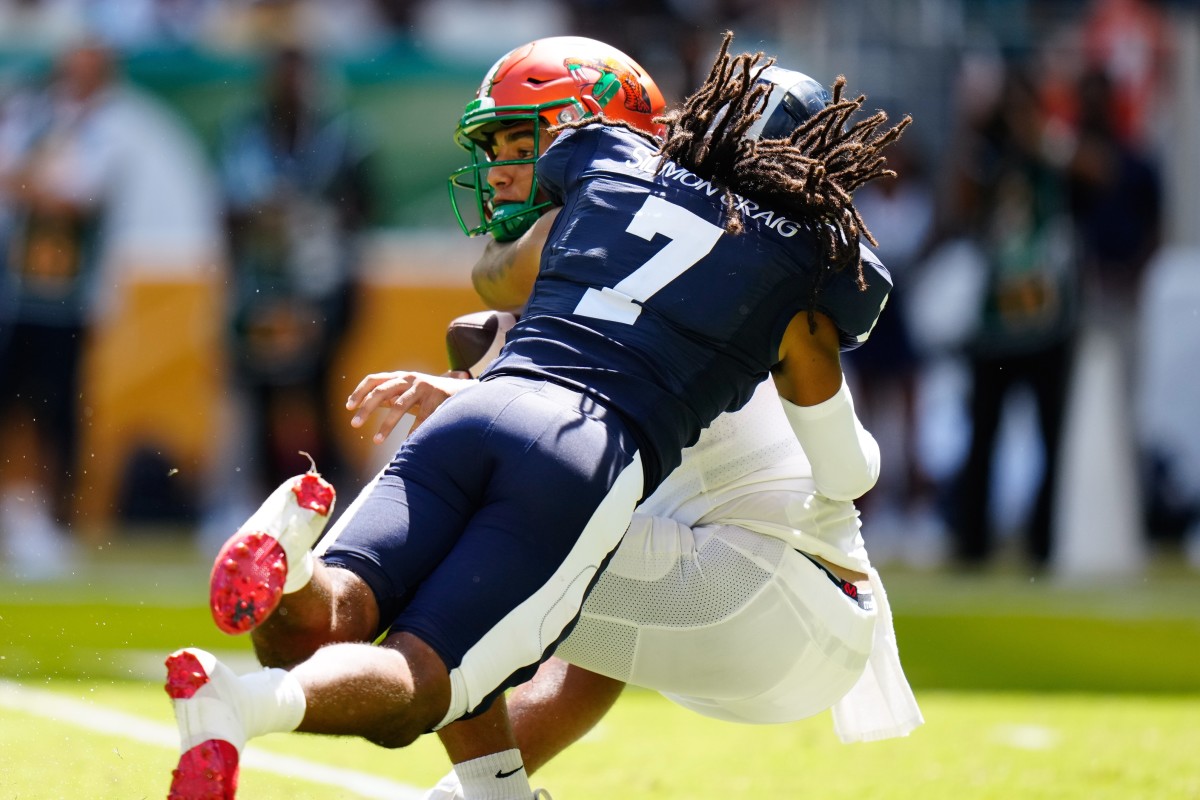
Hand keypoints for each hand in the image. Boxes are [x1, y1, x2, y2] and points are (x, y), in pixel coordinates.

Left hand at [346, 371, 473, 442]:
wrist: (462, 392)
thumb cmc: (430, 396)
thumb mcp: (408, 393)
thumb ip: (390, 396)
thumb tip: (365, 404)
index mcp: (400, 377)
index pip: (373, 379)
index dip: (359, 392)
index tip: (348, 407)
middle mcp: (409, 378)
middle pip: (381, 391)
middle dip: (366, 409)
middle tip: (354, 424)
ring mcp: (423, 386)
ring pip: (399, 406)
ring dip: (386, 425)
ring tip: (376, 441)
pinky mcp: (437, 396)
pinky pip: (421, 417)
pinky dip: (412, 431)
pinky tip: (407, 443)